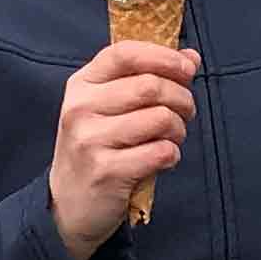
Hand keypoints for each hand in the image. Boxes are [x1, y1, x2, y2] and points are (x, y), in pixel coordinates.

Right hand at [48, 41, 198, 259]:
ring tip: (173, 137)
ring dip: (179, 128)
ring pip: (159, 118)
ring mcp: (90, 141)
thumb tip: (191, 57)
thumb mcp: (109, 106)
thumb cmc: (97, 147)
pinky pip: (159, 152)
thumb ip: (146, 76)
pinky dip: (172, 154)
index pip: (124, 53)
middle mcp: (81, 108)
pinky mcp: (106, 172)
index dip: (162, 56)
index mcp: (82, 84)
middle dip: (181, 97)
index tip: (187, 68)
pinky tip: (165, 158)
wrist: (69, 206)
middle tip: (187, 111)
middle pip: (149, 86)